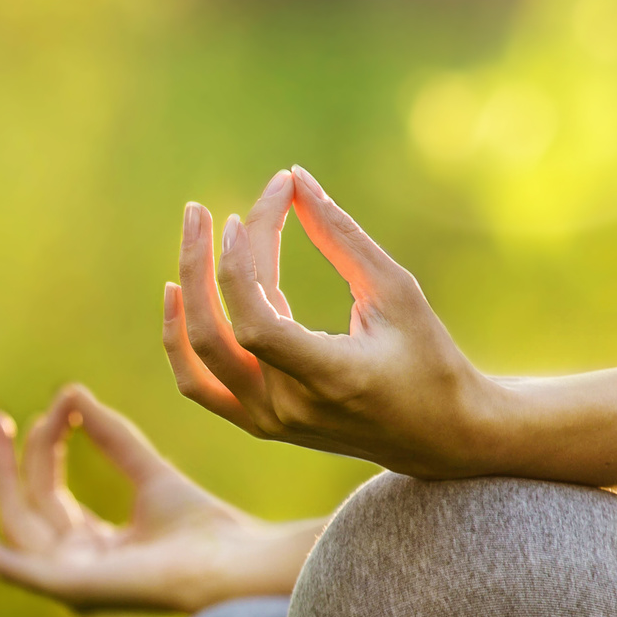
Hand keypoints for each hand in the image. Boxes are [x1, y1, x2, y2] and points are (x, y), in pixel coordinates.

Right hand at [0, 384, 321, 613]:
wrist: (230, 560)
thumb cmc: (204, 528)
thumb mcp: (149, 471)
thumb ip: (112, 438)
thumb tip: (72, 396)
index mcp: (96, 548)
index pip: (50, 494)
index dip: (46, 446)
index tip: (61, 405)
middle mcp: (77, 566)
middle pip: (27, 506)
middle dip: (8, 459)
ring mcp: (71, 580)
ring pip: (19, 522)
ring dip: (3, 473)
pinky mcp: (72, 588)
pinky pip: (15, 570)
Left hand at [163, 167, 503, 478]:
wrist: (438, 437)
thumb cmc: (428, 357)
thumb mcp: (396, 292)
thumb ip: (343, 238)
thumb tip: (297, 180)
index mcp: (330, 379)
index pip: (257, 325)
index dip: (239, 268)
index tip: (245, 216)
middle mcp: (289, 409)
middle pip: (217, 333)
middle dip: (201, 264)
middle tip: (198, 211)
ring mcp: (267, 422)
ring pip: (196, 360)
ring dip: (186, 297)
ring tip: (192, 237)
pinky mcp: (258, 423)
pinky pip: (199, 383)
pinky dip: (181, 340)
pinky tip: (178, 291)